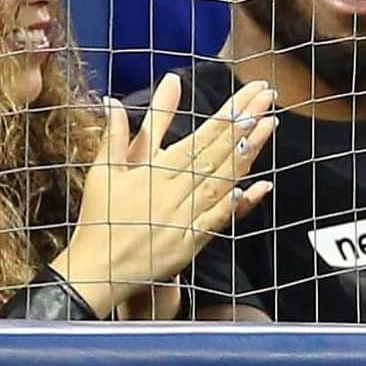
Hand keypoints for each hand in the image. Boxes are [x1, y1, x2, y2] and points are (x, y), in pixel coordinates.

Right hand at [51, 74, 276, 318]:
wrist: (96, 269)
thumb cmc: (100, 216)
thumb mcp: (104, 170)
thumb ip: (116, 133)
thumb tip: (113, 100)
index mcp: (154, 172)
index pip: (200, 137)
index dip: (227, 116)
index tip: (248, 95)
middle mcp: (173, 192)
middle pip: (217, 153)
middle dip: (245, 124)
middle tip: (267, 97)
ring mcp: (184, 218)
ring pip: (223, 181)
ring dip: (248, 154)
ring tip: (269, 126)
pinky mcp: (189, 244)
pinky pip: (218, 220)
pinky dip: (237, 203)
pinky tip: (258, 186)